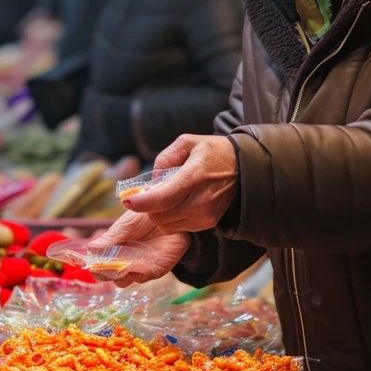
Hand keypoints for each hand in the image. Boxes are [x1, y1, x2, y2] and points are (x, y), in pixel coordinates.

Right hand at [90, 211, 189, 285]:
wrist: (171, 213)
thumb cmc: (144, 216)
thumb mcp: (126, 224)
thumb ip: (111, 238)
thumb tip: (91, 249)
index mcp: (112, 249)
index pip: (98, 266)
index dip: (96, 268)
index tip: (96, 263)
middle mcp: (123, 261)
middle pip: (109, 277)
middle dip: (108, 273)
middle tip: (111, 264)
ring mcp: (138, 267)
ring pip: (124, 281)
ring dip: (123, 275)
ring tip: (125, 264)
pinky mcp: (154, 270)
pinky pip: (143, 278)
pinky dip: (139, 275)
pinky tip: (139, 268)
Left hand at [122, 134, 237, 232]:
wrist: (243, 168)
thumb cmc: (212, 152)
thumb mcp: (187, 142)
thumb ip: (165, 158)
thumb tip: (152, 181)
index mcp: (195, 176)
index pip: (162, 198)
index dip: (141, 202)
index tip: (127, 200)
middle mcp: (201, 200)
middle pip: (160, 215)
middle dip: (148, 206)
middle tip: (151, 191)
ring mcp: (205, 215)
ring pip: (166, 224)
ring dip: (158, 213)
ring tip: (166, 195)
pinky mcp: (207, 224)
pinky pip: (176, 227)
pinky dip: (169, 218)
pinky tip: (176, 203)